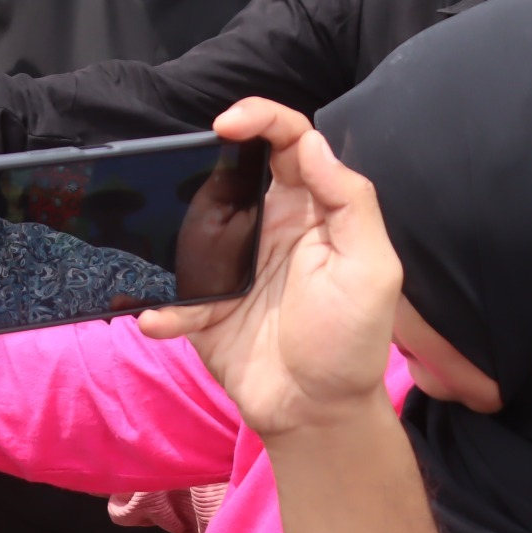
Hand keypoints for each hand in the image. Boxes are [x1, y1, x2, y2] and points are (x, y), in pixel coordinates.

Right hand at [138, 98, 399, 437]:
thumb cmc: (352, 343)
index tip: (226, 125)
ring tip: (158, 243)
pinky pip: (167, 292)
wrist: (315, 414)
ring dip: (166, 226)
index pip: (288, 142)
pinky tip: (160, 319)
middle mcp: (265, 226)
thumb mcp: (373, 271)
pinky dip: (160, 306)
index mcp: (309, 211)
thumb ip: (349, 203)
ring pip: (184, 221)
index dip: (260, 118)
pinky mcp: (198, 303)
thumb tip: (311, 143)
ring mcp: (226, 264)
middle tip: (180, 164)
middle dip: (201, 158)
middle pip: (228, 169)